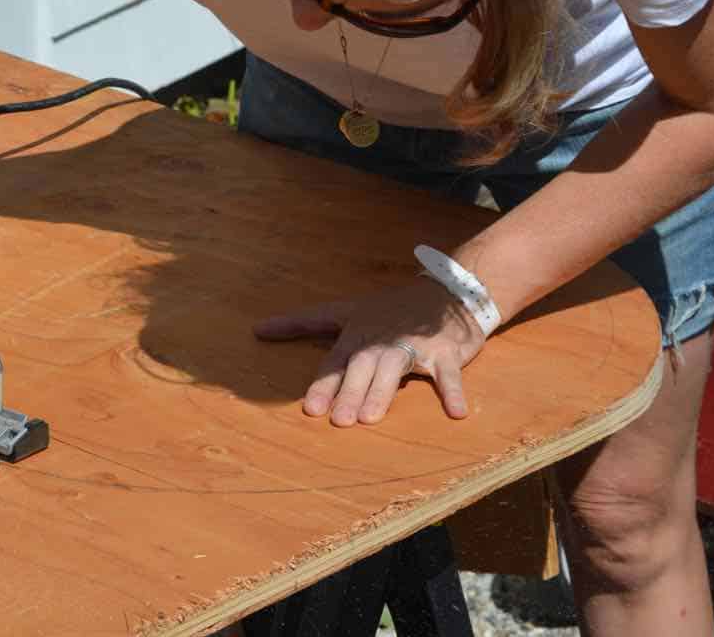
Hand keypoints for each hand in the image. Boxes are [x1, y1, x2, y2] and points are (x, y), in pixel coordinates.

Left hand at [253, 279, 486, 426]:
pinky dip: (453, 391)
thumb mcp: (343, 311)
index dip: (323, 385)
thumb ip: (302, 323)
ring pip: (395, 368)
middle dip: (350, 391)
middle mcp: (381, 340)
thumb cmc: (388, 309)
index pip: (336, 362)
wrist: (445, 293)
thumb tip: (257, 329)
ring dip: (383, 392)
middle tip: (339, 419)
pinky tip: (456, 413)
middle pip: (362, 367)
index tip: (310, 408)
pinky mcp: (445, 352)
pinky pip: (449, 373)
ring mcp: (414, 345)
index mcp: (357, 334)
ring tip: (370, 418)